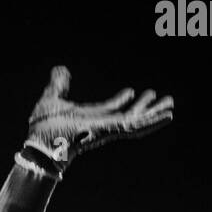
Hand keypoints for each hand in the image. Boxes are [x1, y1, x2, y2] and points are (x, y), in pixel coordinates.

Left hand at [26, 65, 173, 167]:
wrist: (40, 143)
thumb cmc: (43, 127)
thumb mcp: (52, 98)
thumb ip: (58, 84)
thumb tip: (60, 68)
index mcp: (89, 118)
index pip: (110, 110)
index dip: (120, 101)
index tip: (131, 91)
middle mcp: (101, 125)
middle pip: (128, 117)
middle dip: (145, 109)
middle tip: (162, 99)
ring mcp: (108, 130)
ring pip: (137, 122)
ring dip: (154, 114)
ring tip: (171, 104)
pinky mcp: (113, 132)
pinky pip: (136, 127)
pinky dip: (153, 121)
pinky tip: (168, 115)